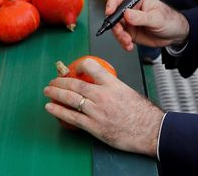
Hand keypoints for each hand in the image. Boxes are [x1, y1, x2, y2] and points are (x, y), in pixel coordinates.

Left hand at [44, 59, 163, 156]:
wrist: (149, 131)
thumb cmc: (143, 114)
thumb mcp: (128, 92)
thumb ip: (113, 88)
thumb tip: (102, 88)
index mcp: (113, 84)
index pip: (93, 68)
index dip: (81, 65)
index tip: (75, 67)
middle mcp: (103, 96)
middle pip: (76, 84)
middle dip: (61, 81)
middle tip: (53, 80)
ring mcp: (97, 111)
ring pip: (71, 98)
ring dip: (56, 93)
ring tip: (48, 91)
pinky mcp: (94, 126)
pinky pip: (72, 117)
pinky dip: (59, 111)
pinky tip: (51, 107)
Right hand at [105, 0, 188, 51]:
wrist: (174, 35)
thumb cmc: (169, 20)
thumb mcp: (156, 18)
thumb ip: (141, 17)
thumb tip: (127, 14)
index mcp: (138, 0)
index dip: (112, 3)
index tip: (109, 11)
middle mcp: (131, 10)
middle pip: (115, 15)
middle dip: (115, 25)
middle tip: (120, 32)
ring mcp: (130, 22)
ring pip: (116, 28)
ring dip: (119, 36)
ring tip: (127, 41)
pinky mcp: (130, 33)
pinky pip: (121, 38)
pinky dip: (123, 43)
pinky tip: (129, 46)